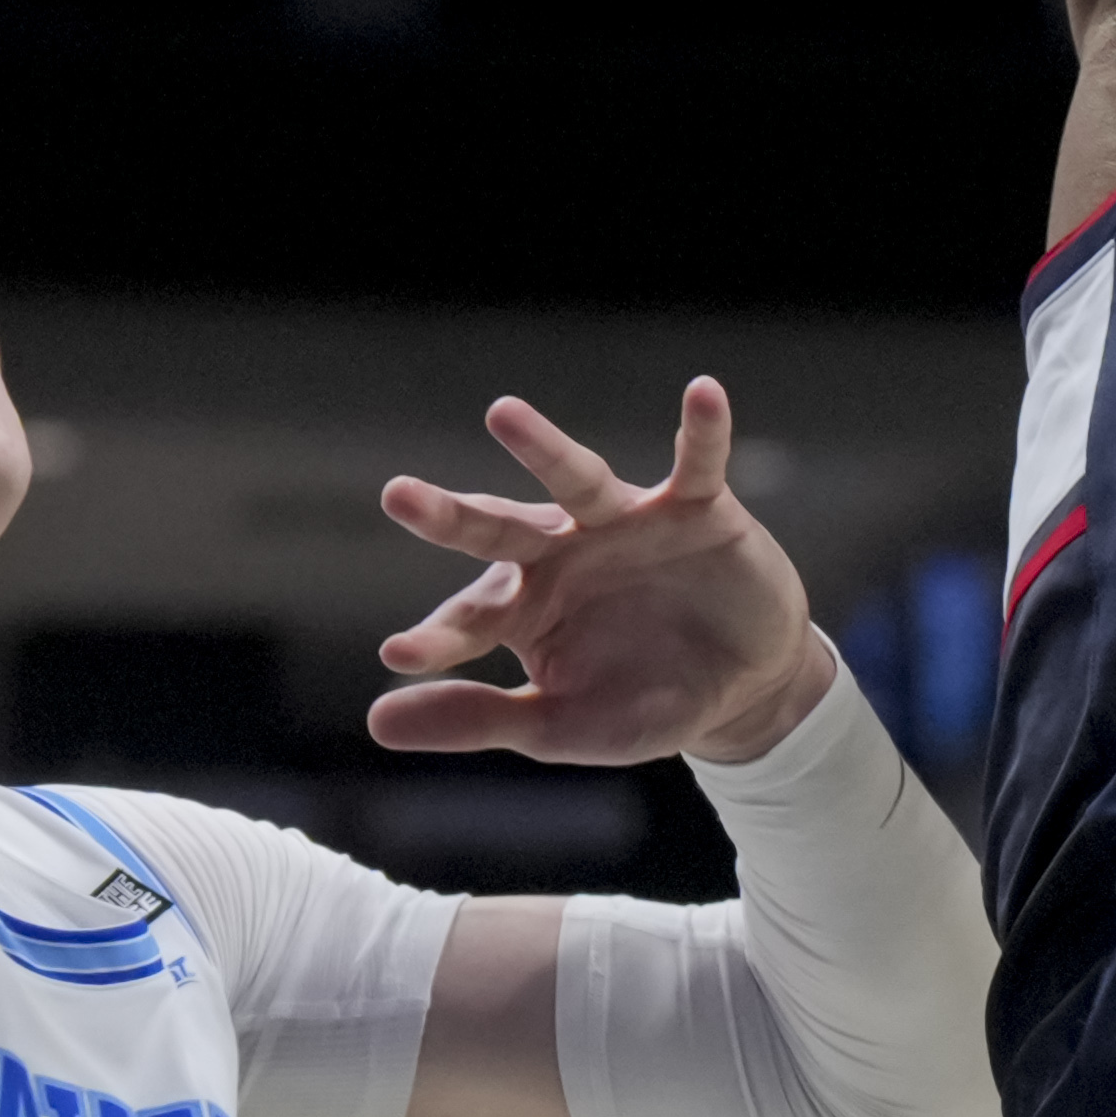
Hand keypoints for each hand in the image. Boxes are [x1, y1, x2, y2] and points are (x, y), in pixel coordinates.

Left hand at [367, 381, 836, 766]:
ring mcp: (628, 523)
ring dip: (543, 448)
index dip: (439, 639)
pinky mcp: (698, 509)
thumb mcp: (559, 725)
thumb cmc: (640, 701)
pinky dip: (701, 430)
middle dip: (452, 516)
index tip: (400, 655)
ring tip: (501, 414)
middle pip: (499, 530)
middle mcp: (565, 552)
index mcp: (526, 605)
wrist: (739, 688)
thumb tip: (376, 722)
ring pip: (579, 481)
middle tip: (396, 496)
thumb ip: (478, 718)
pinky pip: (698, 463)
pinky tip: (702, 392)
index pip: (471, 619)